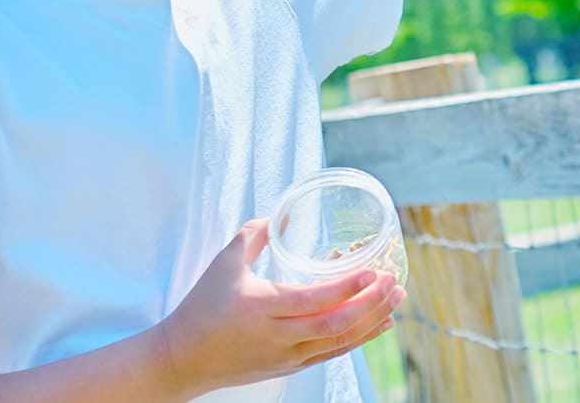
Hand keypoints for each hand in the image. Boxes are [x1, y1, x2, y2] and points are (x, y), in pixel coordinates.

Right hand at [151, 219, 405, 395]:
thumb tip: (280, 212)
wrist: (182, 358)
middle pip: (334, 324)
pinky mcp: (289, 367)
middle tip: (395, 283)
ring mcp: (285, 355)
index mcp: (261, 307)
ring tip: (397, 300)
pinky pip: (331, 353)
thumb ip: (253, 234)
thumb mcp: (224, 263)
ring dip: (372, 321)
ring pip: (338, 341)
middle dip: (370, 304)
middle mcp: (277, 336)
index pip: (313, 300)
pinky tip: (379, 325)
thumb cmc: (202, 307)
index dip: (346, 288)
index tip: (372, 271)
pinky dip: (359, 339)